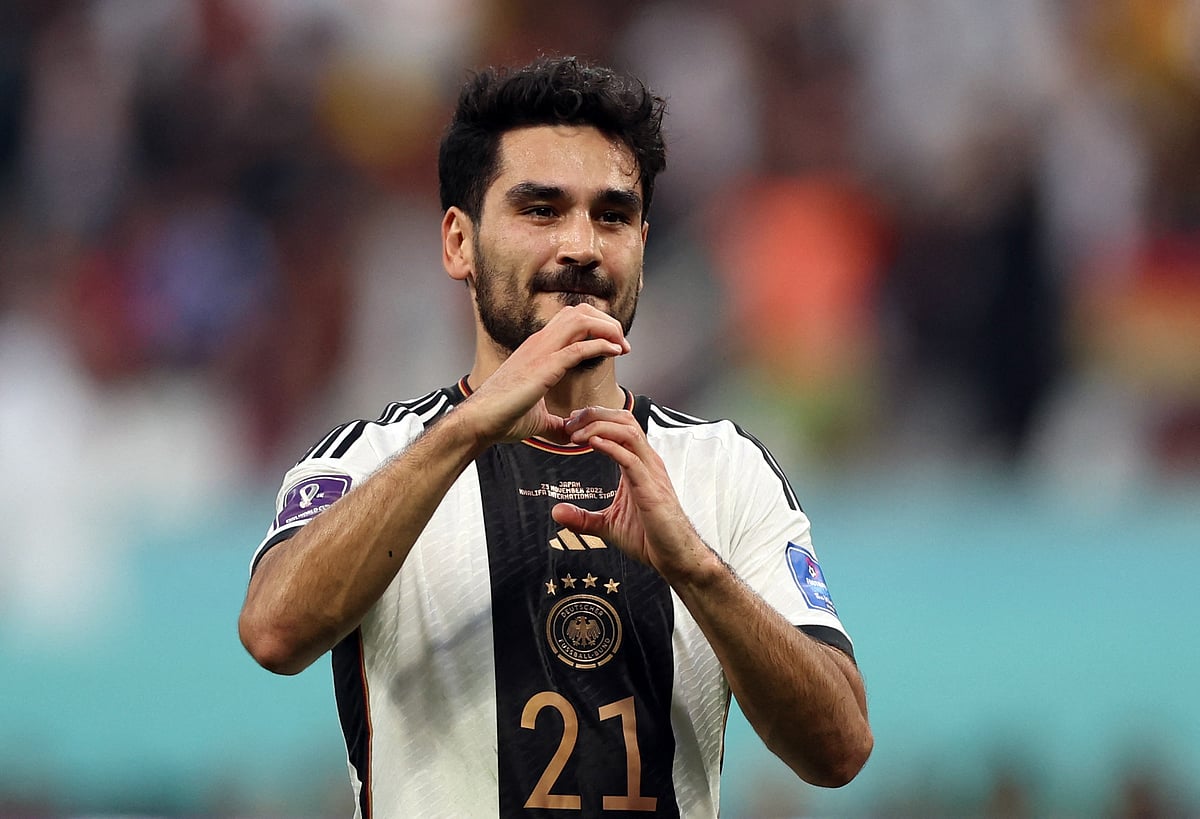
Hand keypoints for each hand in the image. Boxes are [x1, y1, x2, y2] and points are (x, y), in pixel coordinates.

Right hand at [463, 304, 629, 444]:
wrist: (480, 421)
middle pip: (580, 312)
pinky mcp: (544, 367)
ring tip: (622, 345)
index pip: (571, 320)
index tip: (614, 344)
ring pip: (581, 320)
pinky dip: (601, 345)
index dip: (597, 326)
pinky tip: (615, 352)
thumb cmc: (503, 418)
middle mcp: (539, 343)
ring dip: (607, 329)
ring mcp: (540, 351)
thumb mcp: (539, 420)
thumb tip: (571, 435)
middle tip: (623, 343)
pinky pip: (578, 348)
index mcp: (538, 348)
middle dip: (607, 322)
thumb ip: (558, 425)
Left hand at [550, 406, 712, 581]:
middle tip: (570, 423)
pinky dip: (612, 447)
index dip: (594, 419)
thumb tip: (557, 512)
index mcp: (638, 464)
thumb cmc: (649, 537)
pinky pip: (631, 459)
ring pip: (628, 432)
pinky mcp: (651, 489)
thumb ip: (582, 517)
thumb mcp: (607, 525)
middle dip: (595, 415)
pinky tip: (594, 444)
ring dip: (600, 427)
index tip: (571, 424)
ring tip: (577, 434)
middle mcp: (647, 463)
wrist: (673, 556)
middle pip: (624, 420)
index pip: (619, 427)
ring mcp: (651, 473)